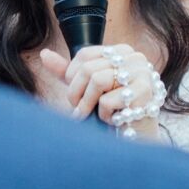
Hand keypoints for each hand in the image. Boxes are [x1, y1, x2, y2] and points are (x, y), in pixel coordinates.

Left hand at [38, 44, 164, 138]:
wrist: (136, 137)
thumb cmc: (112, 110)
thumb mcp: (86, 88)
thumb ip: (66, 71)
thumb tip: (44, 54)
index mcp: (121, 51)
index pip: (85, 54)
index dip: (72, 76)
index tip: (76, 94)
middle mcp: (134, 57)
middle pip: (89, 68)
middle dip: (77, 93)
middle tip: (79, 110)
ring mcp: (142, 72)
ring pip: (98, 80)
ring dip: (88, 104)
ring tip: (92, 115)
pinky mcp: (145, 91)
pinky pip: (108, 100)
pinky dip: (105, 115)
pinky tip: (114, 119)